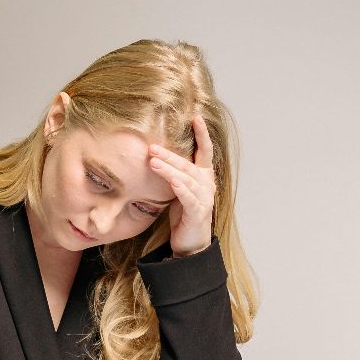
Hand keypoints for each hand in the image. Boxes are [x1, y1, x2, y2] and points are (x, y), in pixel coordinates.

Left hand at [149, 115, 216, 257]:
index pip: (205, 151)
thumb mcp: (178, 189)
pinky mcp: (197, 212)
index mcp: (204, 176)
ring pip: (186, 179)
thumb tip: (155, 154)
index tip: (196, 117)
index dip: (202, 134)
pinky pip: (188, 197)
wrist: (191, 243)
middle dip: (169, 154)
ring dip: (169, 169)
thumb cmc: (183, 214)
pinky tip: (172, 181)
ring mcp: (204, 198)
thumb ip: (174, 173)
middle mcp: (207, 184)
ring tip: (153, 161)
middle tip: (152, 146)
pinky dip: (180, 188)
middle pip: (188, 164)